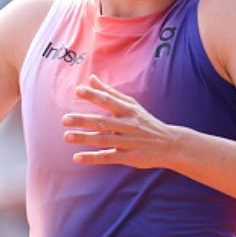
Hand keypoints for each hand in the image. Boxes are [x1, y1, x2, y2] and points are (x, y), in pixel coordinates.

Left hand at [61, 74, 182, 168]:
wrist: (170, 144)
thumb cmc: (146, 122)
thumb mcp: (131, 105)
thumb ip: (110, 92)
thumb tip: (91, 78)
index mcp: (128, 110)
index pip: (108, 101)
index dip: (94, 95)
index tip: (78, 90)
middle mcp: (127, 125)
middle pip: (103, 122)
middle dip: (83, 120)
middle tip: (65, 119)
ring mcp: (128, 142)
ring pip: (103, 140)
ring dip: (84, 139)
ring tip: (66, 136)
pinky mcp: (128, 157)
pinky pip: (108, 157)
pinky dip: (93, 158)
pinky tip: (77, 157)